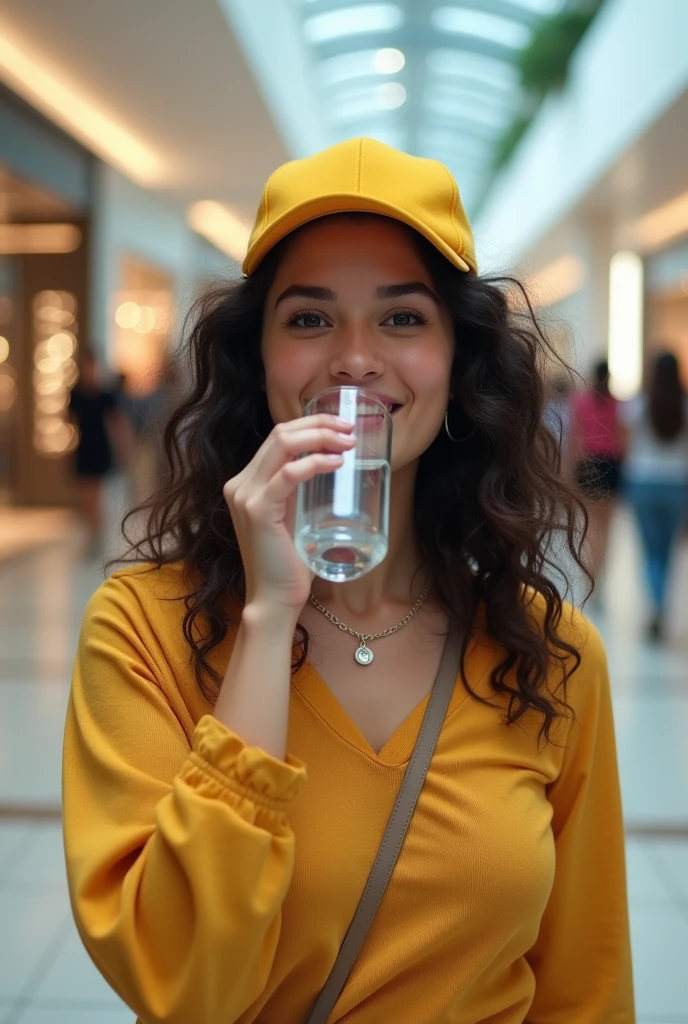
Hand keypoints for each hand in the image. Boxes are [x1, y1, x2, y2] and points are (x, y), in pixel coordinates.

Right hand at [223, 415, 355, 612]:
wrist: (274, 598)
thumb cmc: (290, 562)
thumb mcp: (295, 516)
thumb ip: (303, 492)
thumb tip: (336, 467)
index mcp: (247, 482)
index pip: (278, 436)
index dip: (311, 424)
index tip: (341, 427)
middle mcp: (240, 483)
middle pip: (280, 432)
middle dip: (319, 424)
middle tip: (349, 430)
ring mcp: (245, 495)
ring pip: (283, 443)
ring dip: (320, 437)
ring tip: (347, 442)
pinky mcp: (256, 510)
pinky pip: (288, 473)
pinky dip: (314, 462)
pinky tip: (336, 462)